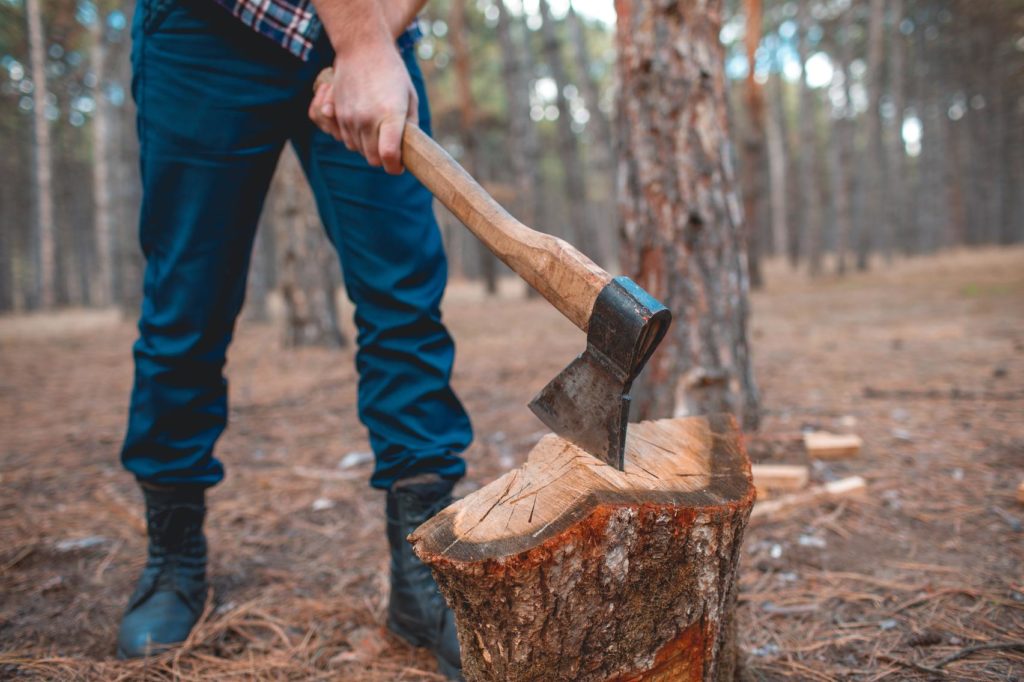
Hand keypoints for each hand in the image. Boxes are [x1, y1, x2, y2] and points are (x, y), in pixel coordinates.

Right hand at [308, 43, 417, 174]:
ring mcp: (350, 117)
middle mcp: (367, 119)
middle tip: (392, 150)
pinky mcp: (338, 114)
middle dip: (383, 160)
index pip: (389, 156)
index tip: (400, 166)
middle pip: (373, 159)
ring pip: (358, 151)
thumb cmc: (392, 73)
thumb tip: (409, 150)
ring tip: (379, 133)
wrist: (362, 49)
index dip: (395, 168)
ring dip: (369, 149)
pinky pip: (346, 140)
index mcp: (390, 115)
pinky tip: (365, 126)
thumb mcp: (410, 97)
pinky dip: (356, 140)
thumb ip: (410, 126)